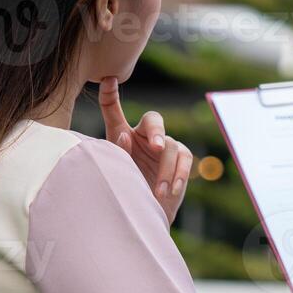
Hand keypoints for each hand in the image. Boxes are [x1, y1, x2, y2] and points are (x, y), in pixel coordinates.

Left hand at [99, 77, 193, 221]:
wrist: (147, 212)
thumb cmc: (127, 190)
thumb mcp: (117, 172)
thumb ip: (119, 153)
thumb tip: (126, 134)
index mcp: (122, 133)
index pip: (113, 110)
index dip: (110, 94)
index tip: (107, 80)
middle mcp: (144, 135)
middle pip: (153, 119)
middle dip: (156, 131)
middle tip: (157, 147)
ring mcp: (165, 144)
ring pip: (171, 146)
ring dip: (166, 170)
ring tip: (158, 191)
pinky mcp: (182, 157)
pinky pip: (185, 159)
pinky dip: (178, 175)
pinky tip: (170, 190)